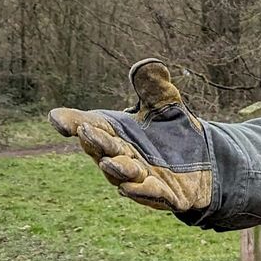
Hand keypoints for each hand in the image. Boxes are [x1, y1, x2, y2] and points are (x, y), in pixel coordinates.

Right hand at [49, 59, 211, 212]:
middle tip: (88, 131)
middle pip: (103, 149)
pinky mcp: (160, 195)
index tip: (57, 119)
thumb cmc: (173, 132)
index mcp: (115, 133)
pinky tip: (131, 187)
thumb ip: (156, 89)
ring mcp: (137, 179)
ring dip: (116, 168)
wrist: (204, 162)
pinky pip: (148, 195)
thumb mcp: (167, 106)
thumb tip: (150, 65)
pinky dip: (141, 192)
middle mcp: (120, 157)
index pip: (88, 125)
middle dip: (96, 142)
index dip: (70, 122)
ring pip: (121, 175)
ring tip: (111, 161)